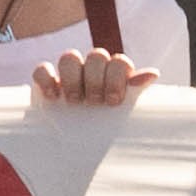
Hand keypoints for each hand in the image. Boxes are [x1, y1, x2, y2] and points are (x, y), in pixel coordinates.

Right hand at [28, 51, 154, 108]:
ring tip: (75, 101)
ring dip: (73, 78)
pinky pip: (43, 69)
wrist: (77, 139)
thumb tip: (152, 74)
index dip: (117, 78)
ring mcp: (69, 73)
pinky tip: (54, 97)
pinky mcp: (47, 81)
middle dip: (96, 80)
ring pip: (70, 57)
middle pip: (96, 56)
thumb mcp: (123, 106)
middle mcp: (93, 68)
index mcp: (115, 73)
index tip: (113, 101)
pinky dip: (47, 80)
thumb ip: (135, 88)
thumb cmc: (106, 120)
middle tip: (95, 102)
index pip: (119, 61)